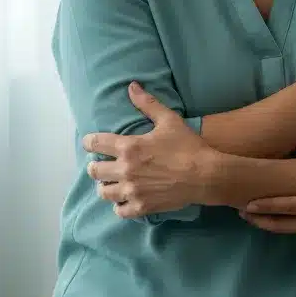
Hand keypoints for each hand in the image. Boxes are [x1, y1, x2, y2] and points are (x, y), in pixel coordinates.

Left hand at [82, 82, 216, 217]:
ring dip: (106, 186)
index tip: (92, 144)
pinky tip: (126, 200)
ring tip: (114, 184)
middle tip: (104, 165)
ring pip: (103, 192)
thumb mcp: (169, 120)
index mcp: (128, 146)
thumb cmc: (188, 146)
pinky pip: (119, 210)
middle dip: (96, 166)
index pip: (94, 143)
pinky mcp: (141, 206)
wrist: (206, 175)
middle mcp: (125, 169)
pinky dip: (120, 205)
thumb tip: (131, 86)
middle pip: (94, 170)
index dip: (89, 142)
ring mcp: (132, 190)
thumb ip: (148, 103)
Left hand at [239, 148, 295, 264]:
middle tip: (241, 212)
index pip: (286, 206)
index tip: (246, 203)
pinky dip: (293, 227)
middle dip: (259, 219)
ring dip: (273, 224)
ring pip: (290, 230)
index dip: (265, 205)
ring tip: (258, 217)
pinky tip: (290, 220)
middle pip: (280, 224)